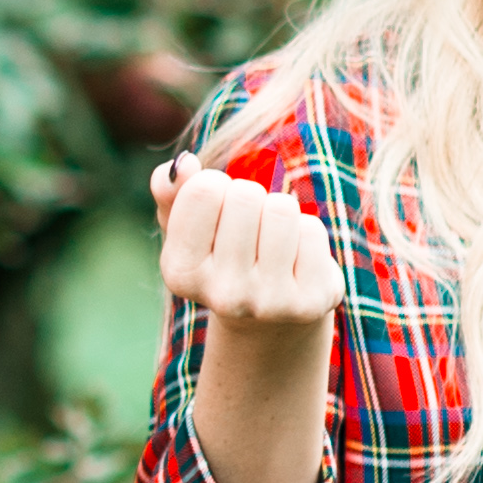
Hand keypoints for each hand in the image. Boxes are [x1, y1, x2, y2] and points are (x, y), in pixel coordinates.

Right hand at [152, 149, 339, 341]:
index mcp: (180, 272)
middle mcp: (222, 293)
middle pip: (245, 195)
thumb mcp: (187, 226)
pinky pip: (311, 230)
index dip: (216, 185)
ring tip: (271, 241)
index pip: (204, 189)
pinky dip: (305, 233)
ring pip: (281, 209)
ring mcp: (269, 301)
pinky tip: (295, 259)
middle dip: (250, 198)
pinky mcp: (310, 301)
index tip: (217, 210)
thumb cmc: (221, 257)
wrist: (267, 320)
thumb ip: (171, 190)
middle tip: (248, 228)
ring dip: (279, 212)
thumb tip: (185, 163)